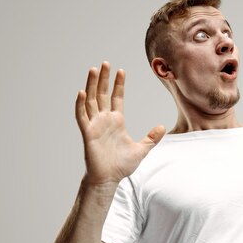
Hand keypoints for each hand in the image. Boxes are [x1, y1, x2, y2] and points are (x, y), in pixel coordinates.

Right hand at [75, 62, 164, 183]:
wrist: (109, 178)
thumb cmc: (122, 165)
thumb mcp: (142, 149)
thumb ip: (151, 138)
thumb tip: (161, 127)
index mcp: (117, 121)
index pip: (116, 98)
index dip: (118, 84)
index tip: (121, 70)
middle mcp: (104, 120)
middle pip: (102, 94)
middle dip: (104, 79)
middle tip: (106, 63)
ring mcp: (95, 125)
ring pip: (91, 101)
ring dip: (91, 85)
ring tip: (94, 70)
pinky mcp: (88, 133)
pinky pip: (82, 116)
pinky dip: (80, 104)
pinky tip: (82, 92)